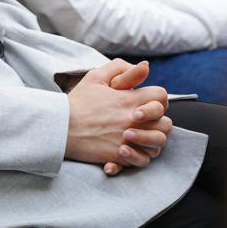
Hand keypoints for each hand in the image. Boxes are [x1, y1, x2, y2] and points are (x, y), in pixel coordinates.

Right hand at [65, 59, 170, 174]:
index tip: (145, 102)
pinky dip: (140, 157)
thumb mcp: (95, 78)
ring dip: (152, 140)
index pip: (161, 96)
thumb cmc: (77, 102)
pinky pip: (144, 160)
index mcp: (128, 99)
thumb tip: (144, 66)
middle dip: (159, 120)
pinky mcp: (120, 155)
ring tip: (139, 136)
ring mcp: (128, 139)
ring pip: (159, 143)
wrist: (60, 126)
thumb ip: (120, 68)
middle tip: (144, 121)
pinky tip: (130, 149)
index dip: (156, 98)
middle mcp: (132, 120)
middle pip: (166, 122)